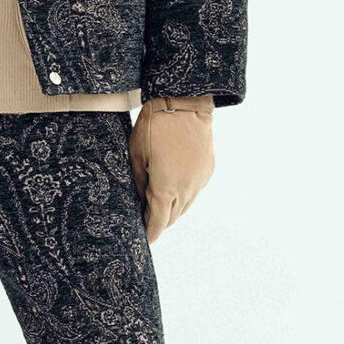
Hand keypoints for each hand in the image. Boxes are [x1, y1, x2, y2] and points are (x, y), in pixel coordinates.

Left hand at [129, 96, 215, 243]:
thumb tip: (139, 200)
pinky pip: (194, 191)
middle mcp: (186, 189)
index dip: (151, 233)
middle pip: (172, 217)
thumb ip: (138, 181)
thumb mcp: (136, 153)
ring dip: (172, 210)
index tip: (145, 241)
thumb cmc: (155, 125)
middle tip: (147, 224)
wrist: (185, 102)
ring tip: (159, 210)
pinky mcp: (208, 170)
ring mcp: (199, 180)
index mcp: (166, 188)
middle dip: (159, 223)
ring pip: (185, 206)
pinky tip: (174, 189)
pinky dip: (183, 195)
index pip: (158, 222)